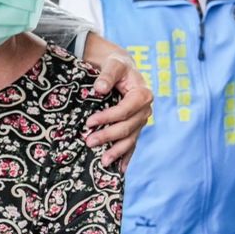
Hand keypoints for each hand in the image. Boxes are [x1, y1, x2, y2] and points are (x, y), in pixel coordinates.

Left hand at [85, 47, 153, 170]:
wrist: (122, 69)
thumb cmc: (116, 66)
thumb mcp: (113, 64)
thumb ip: (107, 75)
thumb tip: (100, 89)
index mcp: (142, 94)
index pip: (124, 111)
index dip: (107, 118)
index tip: (89, 123)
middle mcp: (145, 110)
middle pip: (127, 128)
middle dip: (108, 137)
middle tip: (89, 142)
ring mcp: (141, 121)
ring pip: (130, 140)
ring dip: (117, 152)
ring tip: (103, 162)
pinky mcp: (136, 127)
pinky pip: (132, 144)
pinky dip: (126, 157)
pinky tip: (119, 169)